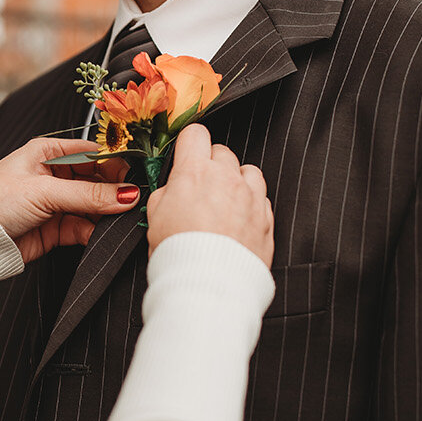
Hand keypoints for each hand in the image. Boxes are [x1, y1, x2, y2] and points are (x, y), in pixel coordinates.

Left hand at [0, 138, 137, 263]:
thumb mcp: (44, 192)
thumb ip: (89, 195)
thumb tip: (129, 195)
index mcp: (46, 153)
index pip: (92, 153)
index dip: (115, 163)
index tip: (138, 176)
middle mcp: (51, 176)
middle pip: (96, 180)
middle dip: (115, 191)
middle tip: (136, 201)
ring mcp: (53, 204)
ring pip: (92, 207)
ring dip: (106, 215)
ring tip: (123, 220)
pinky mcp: (53, 230)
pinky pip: (82, 228)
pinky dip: (94, 233)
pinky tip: (103, 236)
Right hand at [146, 125, 273, 266]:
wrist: (208, 286)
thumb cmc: (179, 254)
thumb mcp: (155, 216)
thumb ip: (167, 191)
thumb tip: (174, 186)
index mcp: (194, 173)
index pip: (195, 134)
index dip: (189, 143)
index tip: (187, 153)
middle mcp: (226, 178)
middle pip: (222, 152)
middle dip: (211, 165)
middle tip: (200, 188)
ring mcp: (250, 197)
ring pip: (247, 171)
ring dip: (236, 181)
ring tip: (224, 203)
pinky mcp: (266, 218)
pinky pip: (261, 198)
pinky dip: (251, 204)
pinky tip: (238, 220)